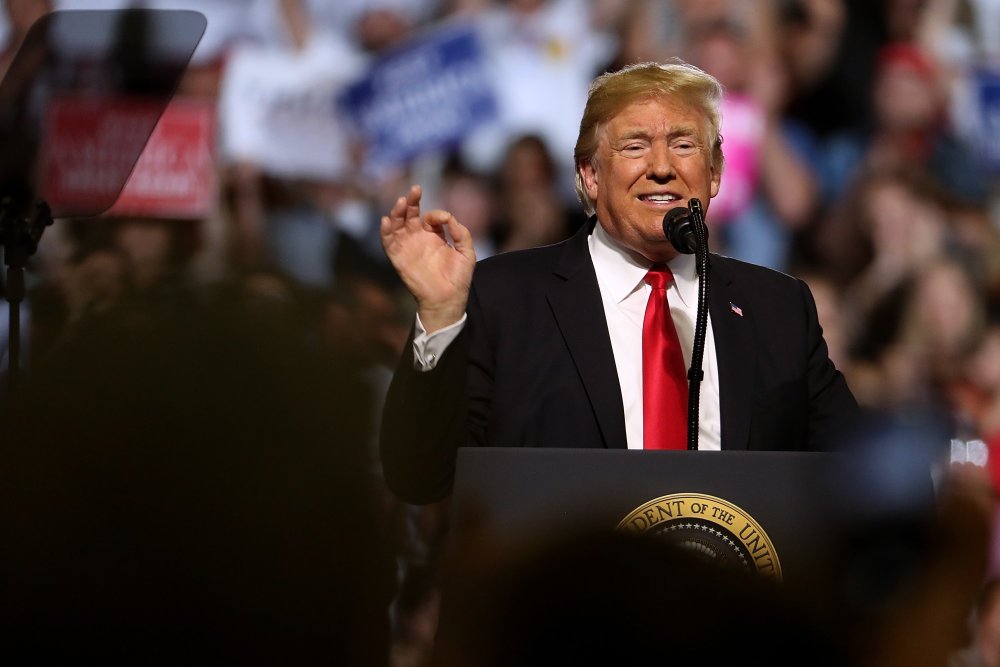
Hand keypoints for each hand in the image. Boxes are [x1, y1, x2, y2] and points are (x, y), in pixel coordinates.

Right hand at [381, 185, 476, 332]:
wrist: (448, 299)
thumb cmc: (458, 278)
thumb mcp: (466, 252)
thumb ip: (461, 233)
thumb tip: (450, 218)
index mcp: (434, 236)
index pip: (430, 217)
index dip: (436, 215)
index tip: (444, 220)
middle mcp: (418, 239)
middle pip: (410, 215)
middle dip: (411, 201)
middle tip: (415, 190)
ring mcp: (407, 247)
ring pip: (397, 224)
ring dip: (397, 212)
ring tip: (401, 202)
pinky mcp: (398, 258)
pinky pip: (388, 243)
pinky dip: (385, 231)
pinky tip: (386, 220)